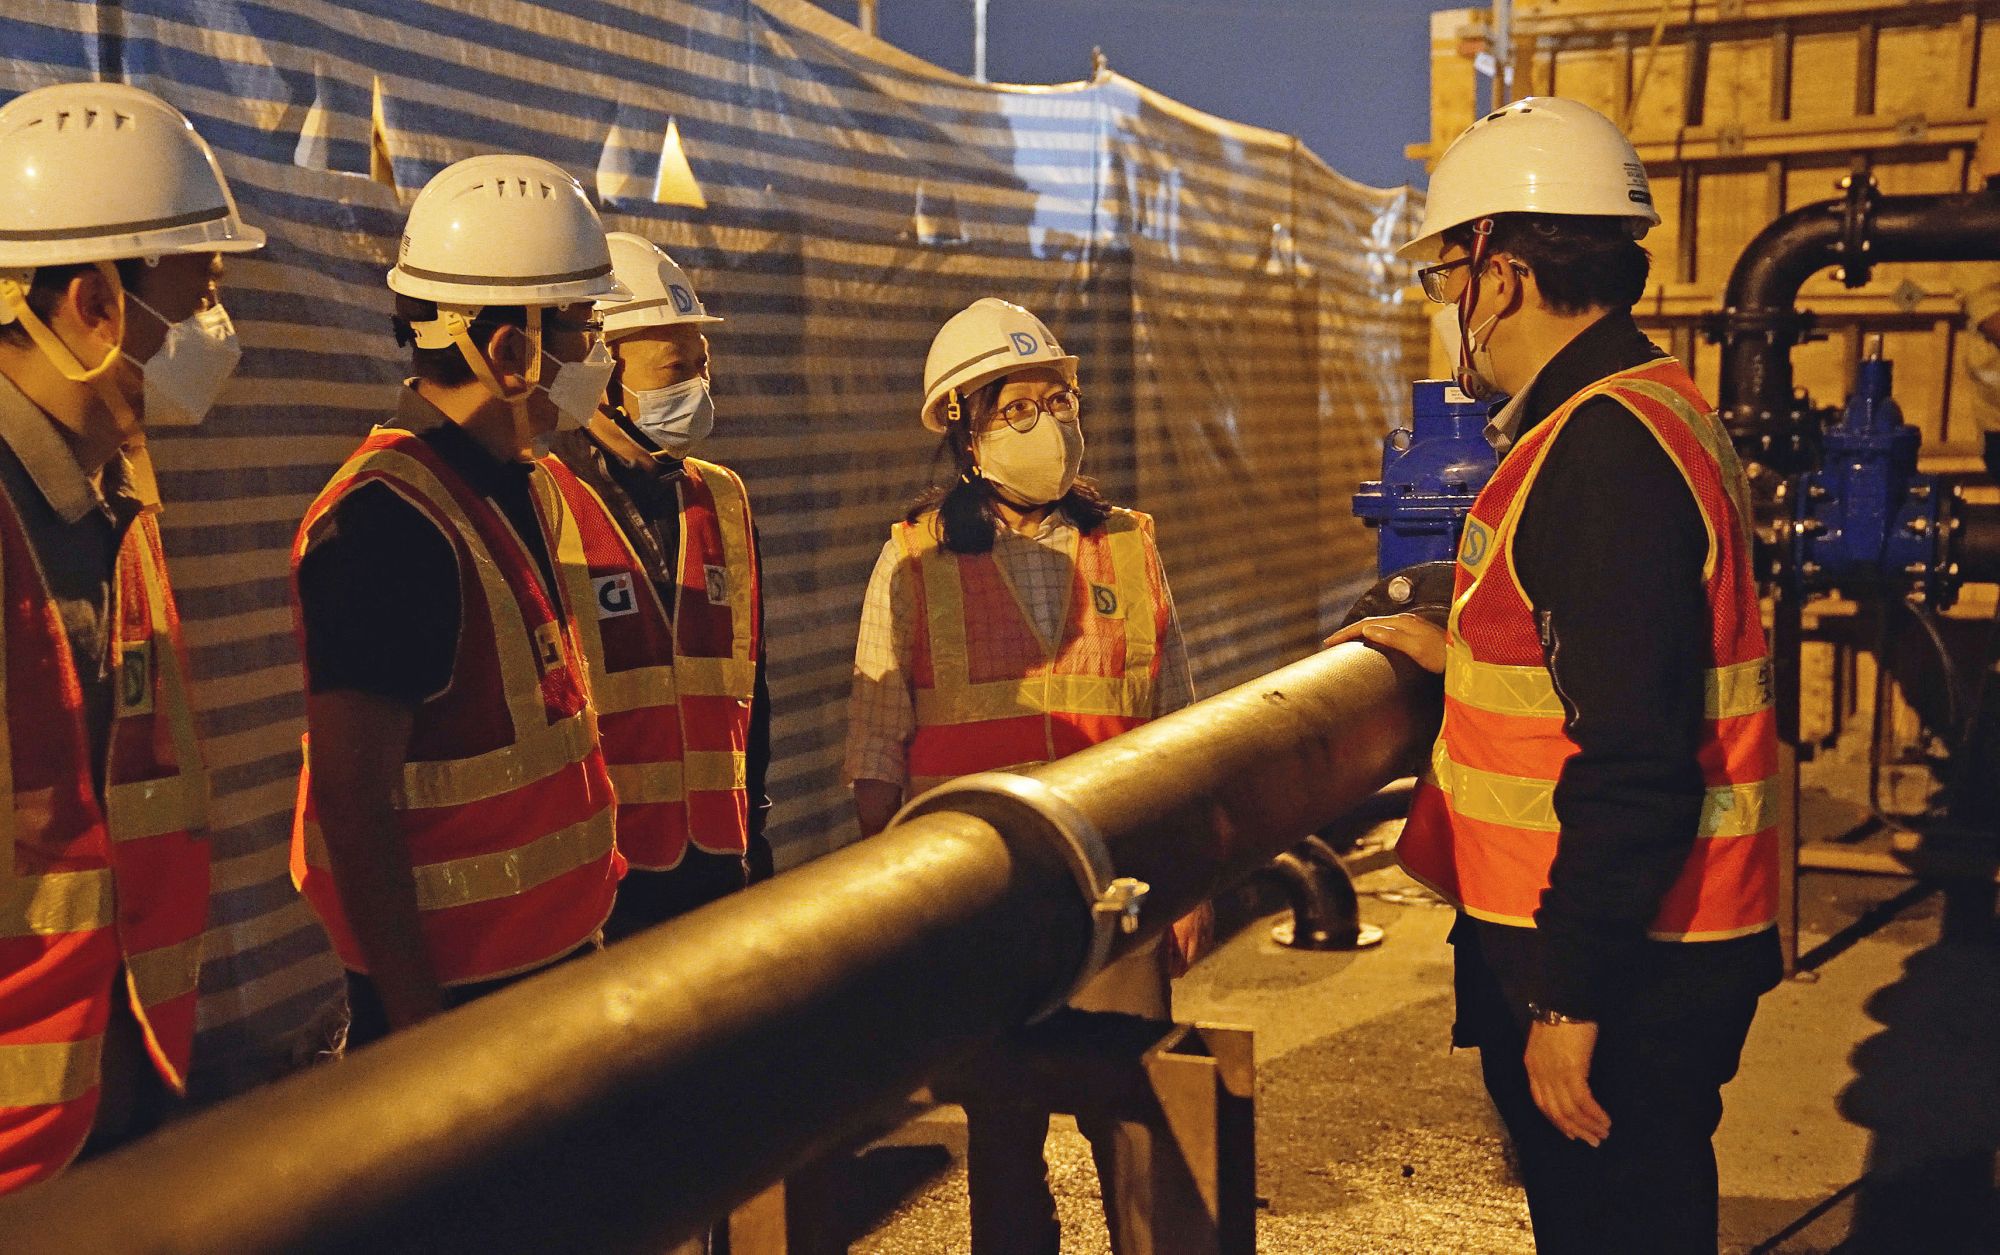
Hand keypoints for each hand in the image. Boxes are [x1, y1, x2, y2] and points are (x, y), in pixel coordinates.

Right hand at [1323, 613, 1446, 673]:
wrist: (1468, 658)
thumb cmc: (1446, 656)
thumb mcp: (1418, 649)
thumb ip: (1393, 638)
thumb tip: (1367, 631)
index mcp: (1403, 623)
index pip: (1367, 625)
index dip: (1346, 633)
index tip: (1329, 642)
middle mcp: (1406, 621)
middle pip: (1370, 623)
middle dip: (1349, 632)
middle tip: (1332, 643)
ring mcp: (1412, 627)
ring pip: (1378, 627)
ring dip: (1360, 634)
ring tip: (1347, 644)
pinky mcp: (1416, 635)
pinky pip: (1387, 632)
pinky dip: (1373, 637)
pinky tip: (1372, 644)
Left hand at [1524, 1019, 1610, 1145]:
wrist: (1564, 1000)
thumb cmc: (1560, 1017)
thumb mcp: (1548, 1042)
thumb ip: (1552, 1061)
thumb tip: (1568, 1078)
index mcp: (1533, 1067)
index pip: (1541, 1103)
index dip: (1557, 1121)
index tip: (1572, 1133)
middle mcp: (1541, 1074)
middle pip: (1555, 1112)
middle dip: (1575, 1129)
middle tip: (1593, 1141)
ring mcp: (1555, 1074)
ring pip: (1570, 1110)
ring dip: (1588, 1125)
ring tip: (1603, 1133)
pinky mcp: (1572, 1071)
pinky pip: (1583, 1101)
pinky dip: (1594, 1114)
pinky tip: (1605, 1120)